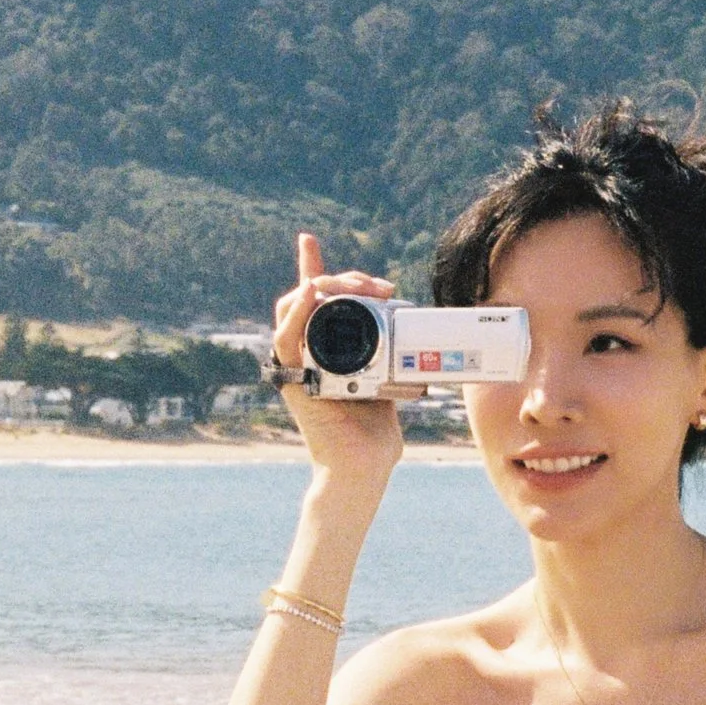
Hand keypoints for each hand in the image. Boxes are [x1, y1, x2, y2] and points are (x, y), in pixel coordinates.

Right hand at [268, 235, 416, 493]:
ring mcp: (296, 363)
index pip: (314, 299)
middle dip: (342, 279)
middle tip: (378, 286)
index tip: (307, 238)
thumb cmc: (374, 432)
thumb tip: (420, 332)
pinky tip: (310, 291)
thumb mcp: (387, 379)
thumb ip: (390, 354)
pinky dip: (296, 312)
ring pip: (294, 308)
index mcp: (324, 349)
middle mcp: (305, 352)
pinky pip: (285, 338)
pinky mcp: (292, 378)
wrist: (362, 466)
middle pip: (309, 296)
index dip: (308, 264)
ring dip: (322, 286)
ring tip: (355, 286)